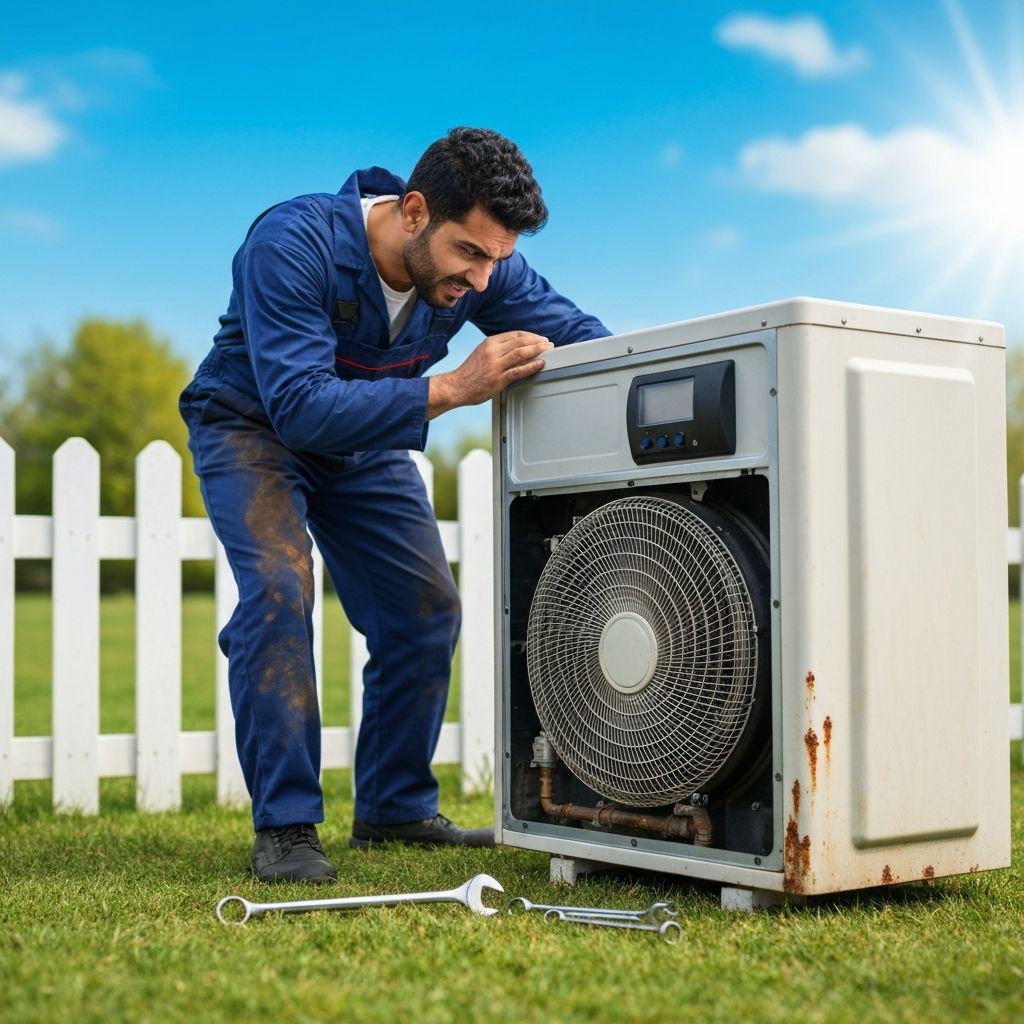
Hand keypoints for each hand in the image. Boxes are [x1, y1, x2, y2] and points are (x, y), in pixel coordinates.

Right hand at [427, 331, 552, 419]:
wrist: (456, 386)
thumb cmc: (469, 373)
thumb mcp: (482, 353)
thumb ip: (498, 350)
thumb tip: (516, 348)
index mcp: (489, 343)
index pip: (515, 334)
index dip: (530, 336)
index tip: (539, 339)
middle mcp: (493, 351)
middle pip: (520, 341)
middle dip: (537, 341)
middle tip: (548, 344)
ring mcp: (495, 365)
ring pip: (520, 353)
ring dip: (537, 350)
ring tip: (548, 350)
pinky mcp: (498, 379)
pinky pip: (518, 370)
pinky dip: (531, 366)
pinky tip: (540, 364)